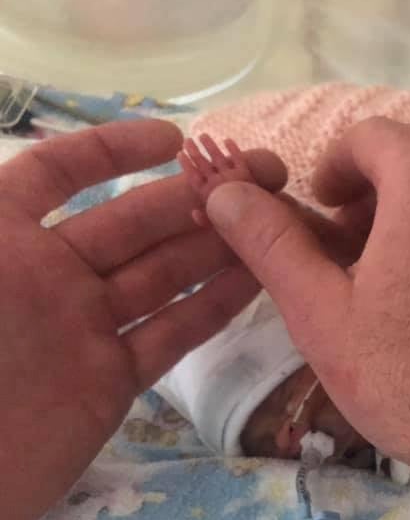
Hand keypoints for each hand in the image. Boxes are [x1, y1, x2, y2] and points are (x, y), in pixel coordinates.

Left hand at [0, 120, 286, 519]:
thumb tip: (20, 164)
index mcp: (1, 239)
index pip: (58, 175)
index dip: (112, 149)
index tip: (176, 139)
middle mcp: (48, 276)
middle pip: (130, 223)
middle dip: (193, 196)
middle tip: (260, 177)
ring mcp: (84, 329)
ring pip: (161, 277)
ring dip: (215, 248)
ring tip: (273, 222)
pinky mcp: (111, 381)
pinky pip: (169, 336)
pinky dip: (211, 309)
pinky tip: (254, 283)